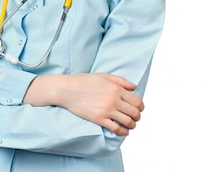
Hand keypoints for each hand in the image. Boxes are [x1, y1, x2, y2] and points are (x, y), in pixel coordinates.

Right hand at [24, 73, 143, 135]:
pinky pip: (116, 129)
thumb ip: (120, 81)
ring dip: (132, 125)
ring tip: (129, 125)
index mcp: (116, 88)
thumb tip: (134, 87)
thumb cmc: (83, 81)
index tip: (138, 109)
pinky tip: (123, 131)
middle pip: (135, 113)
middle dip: (137, 117)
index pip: (137, 101)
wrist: (66, 89)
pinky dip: (123, 132)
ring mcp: (106, 110)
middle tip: (135, 118)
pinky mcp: (99, 119)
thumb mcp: (103, 76)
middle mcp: (113, 99)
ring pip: (128, 122)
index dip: (140, 107)